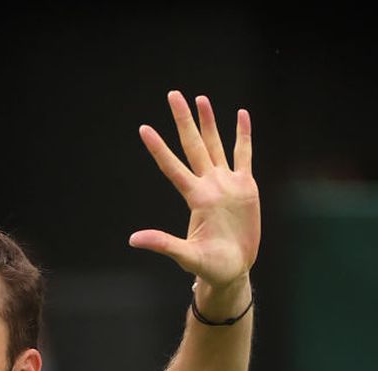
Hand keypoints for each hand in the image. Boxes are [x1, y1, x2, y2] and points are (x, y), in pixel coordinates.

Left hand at [130, 91, 259, 290]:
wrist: (232, 270)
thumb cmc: (209, 266)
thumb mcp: (186, 256)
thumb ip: (163, 244)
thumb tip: (133, 239)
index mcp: (195, 198)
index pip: (172, 167)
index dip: (158, 148)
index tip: (144, 128)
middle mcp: (209, 186)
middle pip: (193, 145)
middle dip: (183, 120)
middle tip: (173, 95)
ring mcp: (227, 184)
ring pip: (216, 145)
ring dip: (208, 122)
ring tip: (200, 98)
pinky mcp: (245, 187)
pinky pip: (244, 155)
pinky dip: (243, 136)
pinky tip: (241, 115)